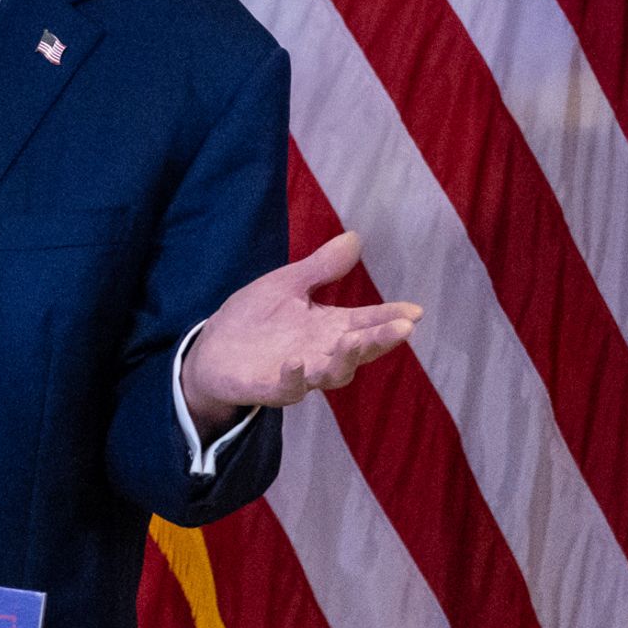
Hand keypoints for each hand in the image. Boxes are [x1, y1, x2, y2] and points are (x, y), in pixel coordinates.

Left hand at [180, 232, 422, 432]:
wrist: (212, 350)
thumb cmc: (255, 318)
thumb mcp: (288, 284)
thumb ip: (321, 267)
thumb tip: (355, 237)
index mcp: (329, 327)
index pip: (367, 321)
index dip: (391, 318)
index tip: (415, 312)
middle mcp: (321, 352)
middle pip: (359, 350)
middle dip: (380, 341)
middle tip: (403, 329)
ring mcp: (299, 373)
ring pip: (332, 374)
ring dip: (345, 360)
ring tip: (354, 340)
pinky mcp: (270, 387)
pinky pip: (288, 389)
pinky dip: (294, 377)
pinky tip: (296, 361)